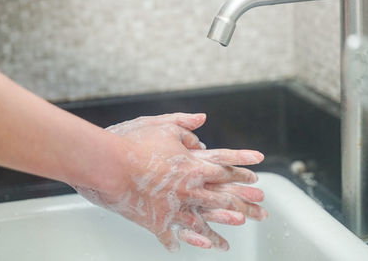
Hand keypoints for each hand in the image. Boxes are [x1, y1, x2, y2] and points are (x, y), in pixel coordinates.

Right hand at [74, 113, 267, 250]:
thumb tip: (202, 122)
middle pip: (223, 198)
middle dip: (244, 205)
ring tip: (233, 237)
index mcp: (192, 164)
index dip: (242, 171)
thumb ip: (185, 124)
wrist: (106, 163)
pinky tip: (197, 246)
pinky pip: (174, 234)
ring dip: (220, 229)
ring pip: (204, 221)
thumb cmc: (132, 141)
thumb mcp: (161, 124)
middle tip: (261, 211)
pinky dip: (186, 240)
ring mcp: (174, 206)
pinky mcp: (156, 219)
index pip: (225, 168)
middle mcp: (188, 187)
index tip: (257, 178)